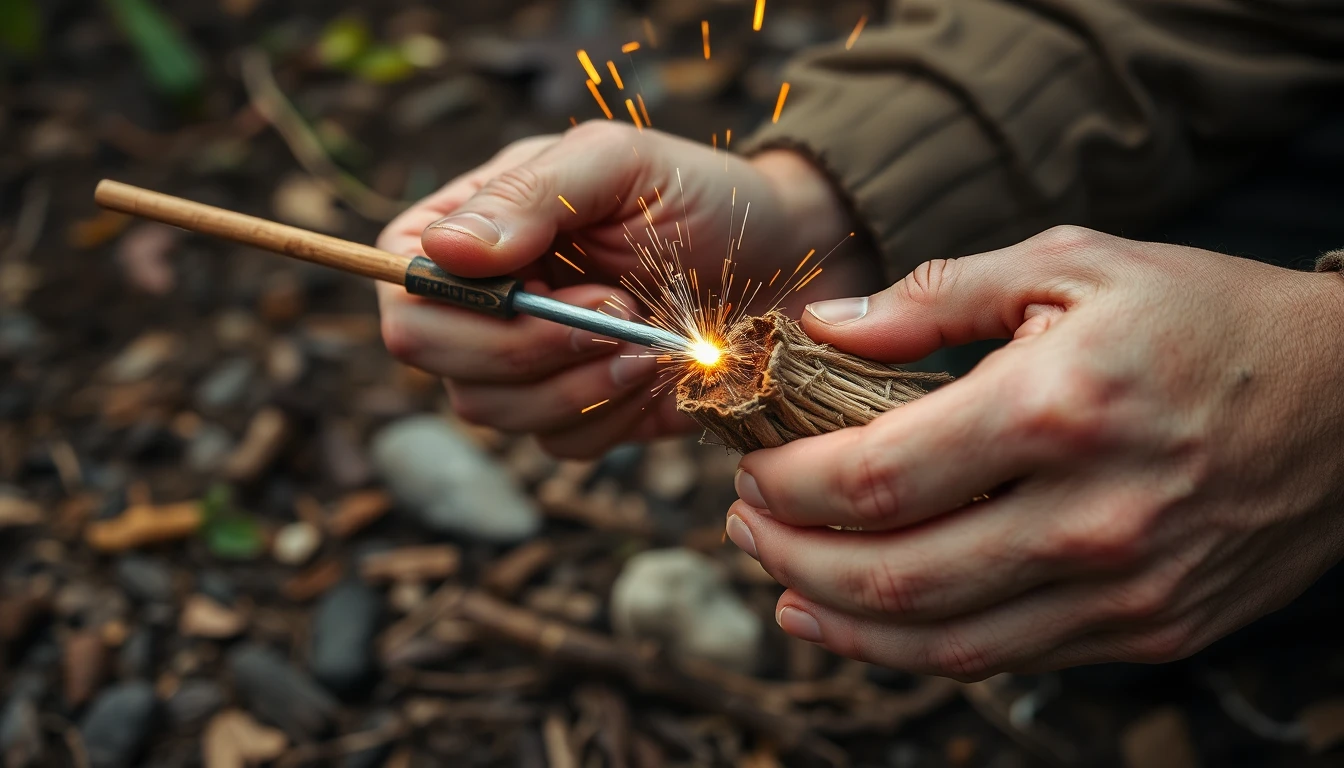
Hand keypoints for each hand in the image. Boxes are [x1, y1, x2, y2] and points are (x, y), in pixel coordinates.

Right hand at [377, 121, 882, 456]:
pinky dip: (616, 416)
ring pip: (496, 414)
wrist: (785, 260)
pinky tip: (660, 373)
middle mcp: (481, 304)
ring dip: (583, 383)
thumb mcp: (620, 165)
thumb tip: (441, 251)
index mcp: (470, 233)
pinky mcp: (576, 415)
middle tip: (620, 312)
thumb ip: (530, 195)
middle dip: (534, 348)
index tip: (565, 286)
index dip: (468, 307)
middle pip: (436, 361)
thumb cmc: (700, 196)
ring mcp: (524, 367)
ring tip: (652, 336)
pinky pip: (562, 446)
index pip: (405, 290)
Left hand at [725, 226, 1343, 679]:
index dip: (788, 485)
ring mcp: (1124, 591)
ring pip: (940, 642)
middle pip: (891, 576)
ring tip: (780, 581)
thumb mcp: (1074, 265)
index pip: (877, 478)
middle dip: (789, 554)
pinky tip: (864, 620)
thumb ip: (940, 295)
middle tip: (742, 523)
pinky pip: (1005, 658)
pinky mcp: (1149, 632)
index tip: (749, 466)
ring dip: (837, 619)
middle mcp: (1091, 517)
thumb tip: (824, 327)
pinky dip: (916, 647)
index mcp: (1059, 410)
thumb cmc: (1206, 319)